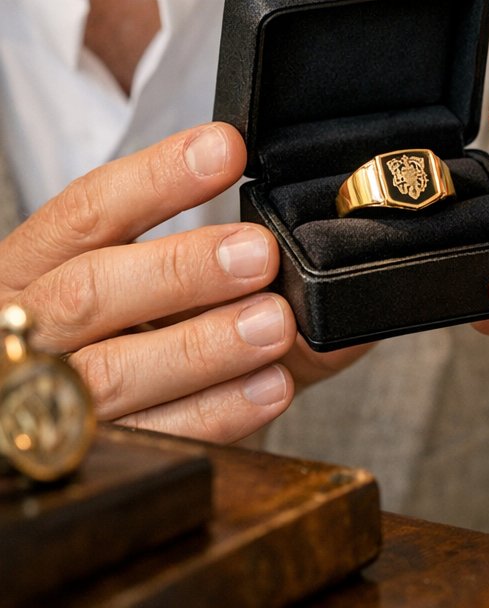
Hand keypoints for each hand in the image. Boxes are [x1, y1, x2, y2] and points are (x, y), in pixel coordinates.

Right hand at [0, 123, 297, 442]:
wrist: (76, 404)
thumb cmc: (130, 325)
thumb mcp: (154, 278)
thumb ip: (228, 257)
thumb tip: (339, 250)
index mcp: (37, 265)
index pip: (86, 211)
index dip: (156, 178)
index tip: (227, 150)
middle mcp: (30, 328)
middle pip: (89, 292)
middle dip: (181, 270)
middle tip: (259, 254)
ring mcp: (51, 399)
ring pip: (113, 375)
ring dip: (203, 347)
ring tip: (274, 324)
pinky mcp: (94, 457)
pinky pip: (153, 439)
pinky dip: (217, 412)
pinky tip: (270, 385)